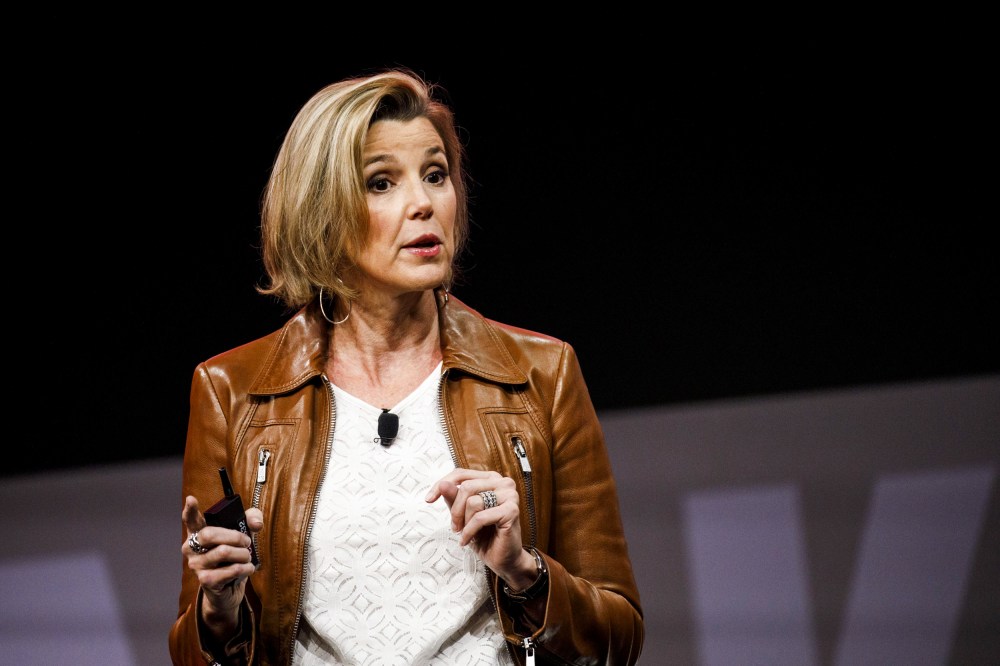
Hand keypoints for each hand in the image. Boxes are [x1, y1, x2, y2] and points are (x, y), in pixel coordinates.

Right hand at [181, 496, 262, 635]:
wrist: (230, 587)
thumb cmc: (234, 555)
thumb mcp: (243, 534)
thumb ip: (251, 520)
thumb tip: (256, 524)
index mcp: (198, 534)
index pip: (191, 520)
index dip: (190, 510)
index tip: (191, 499)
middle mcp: (191, 549)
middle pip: (209, 534)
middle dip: (235, 536)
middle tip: (246, 542)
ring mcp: (197, 565)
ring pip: (223, 552)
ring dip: (243, 554)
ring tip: (247, 557)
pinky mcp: (206, 581)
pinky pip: (231, 570)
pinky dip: (245, 568)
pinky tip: (247, 568)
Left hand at [424, 469, 537, 588]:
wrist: (502, 558)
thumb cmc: (484, 535)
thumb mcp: (462, 515)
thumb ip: (453, 498)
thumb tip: (443, 484)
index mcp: (491, 478)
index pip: (461, 473)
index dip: (442, 485)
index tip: (428, 500)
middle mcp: (503, 482)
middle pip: (466, 487)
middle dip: (455, 510)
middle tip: (455, 527)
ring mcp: (510, 495)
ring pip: (473, 502)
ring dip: (464, 522)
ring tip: (465, 533)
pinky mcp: (512, 511)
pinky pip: (480, 517)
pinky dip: (470, 531)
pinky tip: (467, 541)